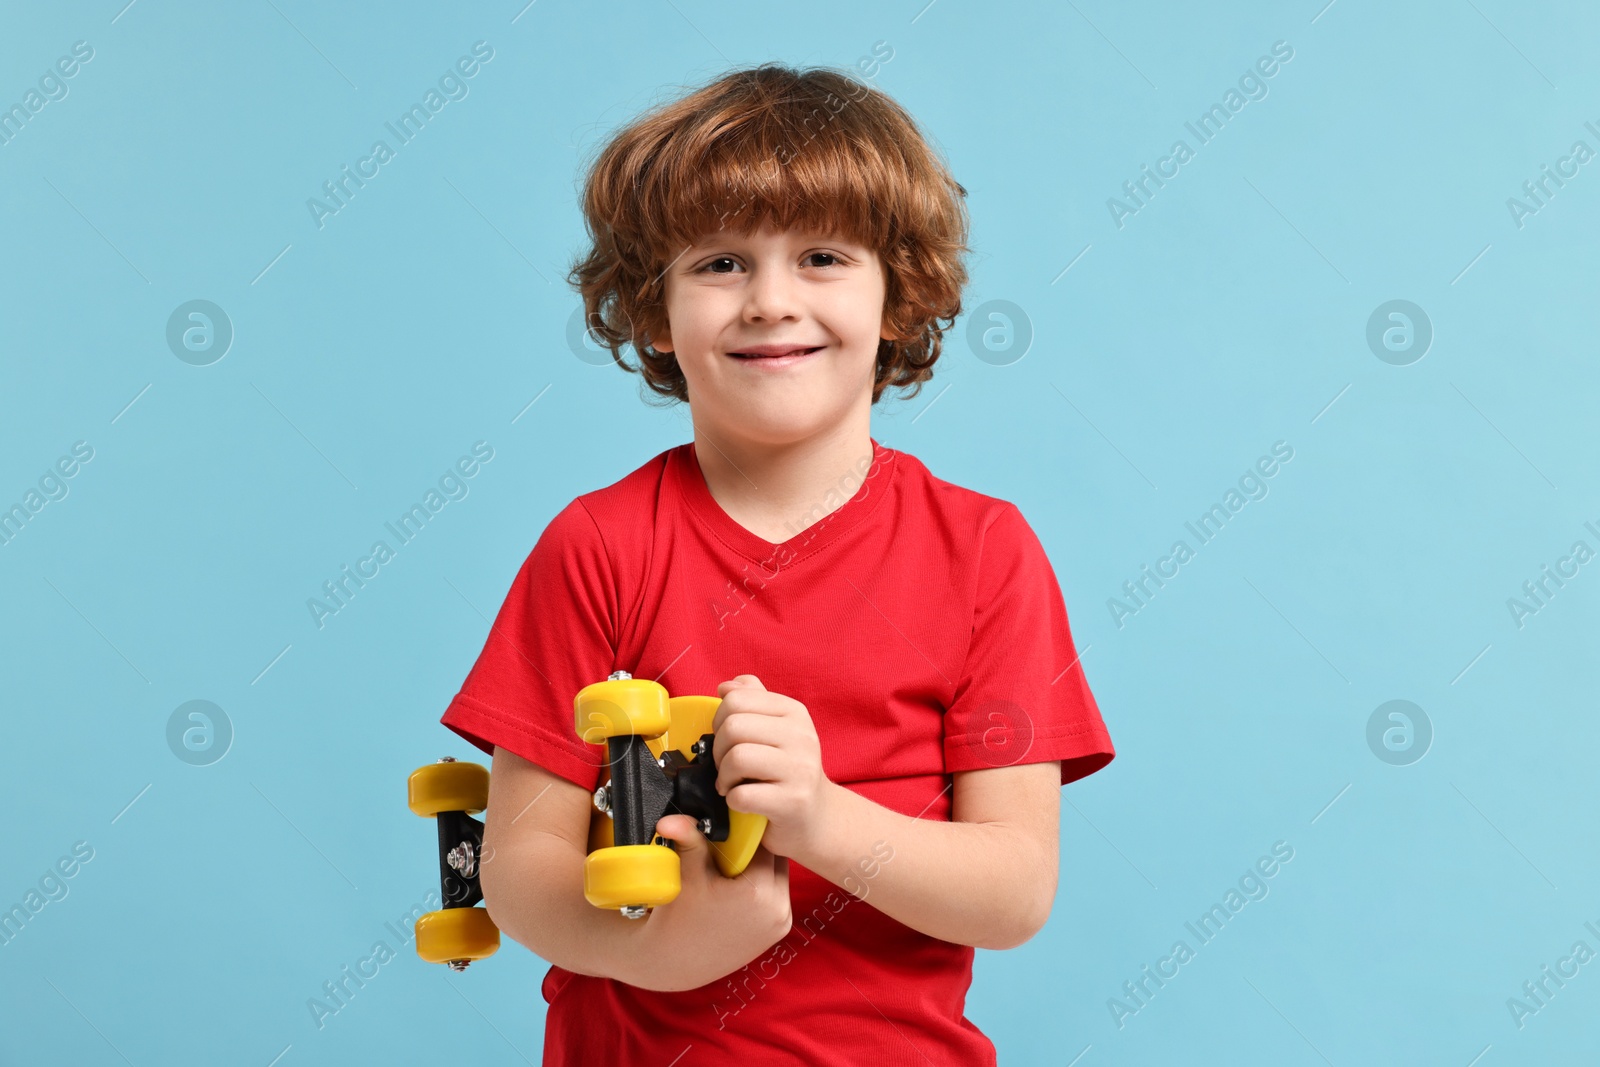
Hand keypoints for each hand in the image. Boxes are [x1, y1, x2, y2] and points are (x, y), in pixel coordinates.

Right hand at [633, 814, 791, 991]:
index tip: (732, 828)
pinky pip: (776, 898)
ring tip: (731, 870)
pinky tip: (736, 889)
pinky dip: (761, 889)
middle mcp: (778, 910)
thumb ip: (689, 839)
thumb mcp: (686, 873)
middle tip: (729, 849)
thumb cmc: (677, 918)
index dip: (747, 833)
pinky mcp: (777, 934)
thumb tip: (676, 817)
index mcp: (760, 893)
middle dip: (754, 851)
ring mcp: (780, 924)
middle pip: (775, 861)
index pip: (763, 844)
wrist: (672, 962)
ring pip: (777, 878)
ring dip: (759, 869)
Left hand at [711, 675, 834, 860]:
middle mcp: (802, 736)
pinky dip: (732, 800)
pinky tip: (742, 802)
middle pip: (733, 727)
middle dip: (718, 751)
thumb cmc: (789, 771)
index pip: (737, 699)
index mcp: (794, 712)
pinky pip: (742, 794)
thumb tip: (727, 686)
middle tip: (726, 767)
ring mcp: (800, 769)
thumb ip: (753, 701)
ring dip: (724, 776)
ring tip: (732, 784)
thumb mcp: (777, 729)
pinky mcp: (793, 802)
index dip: (719, 721)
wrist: (817, 817)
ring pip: (736, 758)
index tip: (727, 741)